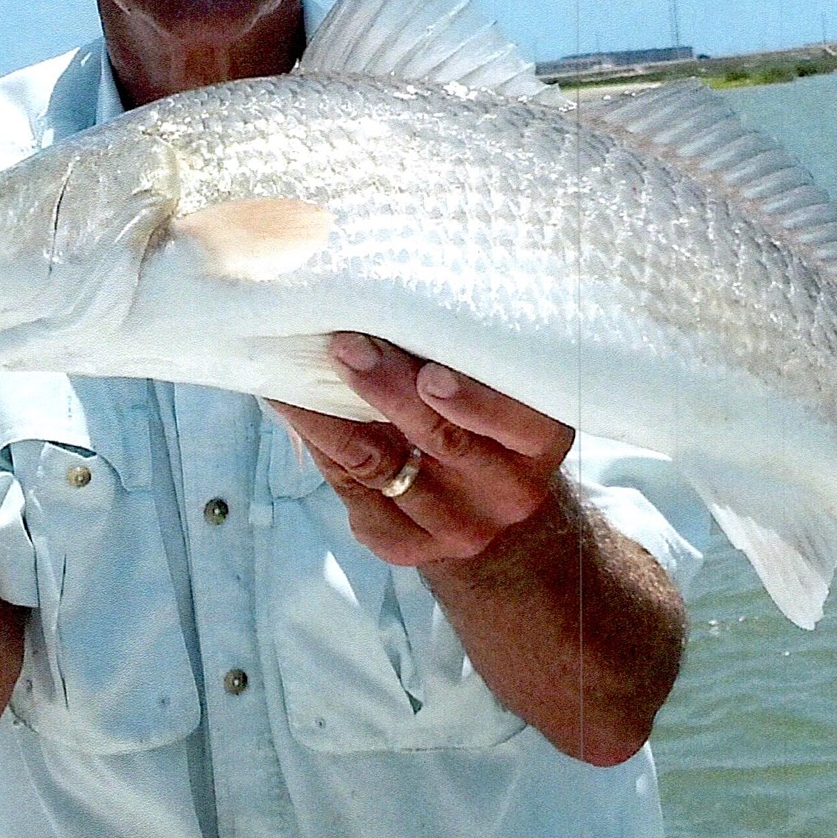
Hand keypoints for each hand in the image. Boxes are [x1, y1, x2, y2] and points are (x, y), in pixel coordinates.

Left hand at [269, 333, 573, 567]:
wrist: (480, 499)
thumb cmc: (482, 412)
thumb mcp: (497, 381)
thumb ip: (465, 348)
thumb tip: (394, 291)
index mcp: (541, 440)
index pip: (515, 422)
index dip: (473, 400)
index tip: (431, 371)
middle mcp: (508, 492)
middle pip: (442, 440)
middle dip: (388, 388)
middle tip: (347, 346)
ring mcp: (458, 528)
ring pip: (383, 466)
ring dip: (333, 414)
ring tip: (300, 370)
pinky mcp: (406, 546)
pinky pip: (353, 491)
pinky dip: (320, 444)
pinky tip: (295, 408)